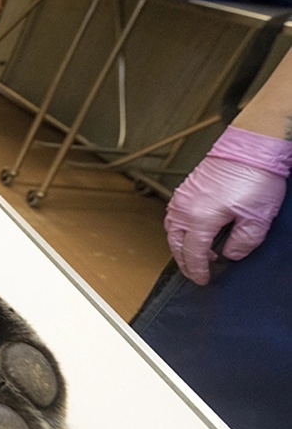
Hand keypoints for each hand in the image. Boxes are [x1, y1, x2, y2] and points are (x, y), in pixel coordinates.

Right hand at [165, 126, 291, 284]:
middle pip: (176, 244)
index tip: (203, 280)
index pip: (193, 254)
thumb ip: (243, 243)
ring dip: (180, 245)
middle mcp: (184, 209)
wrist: (250, 148)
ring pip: (172, 230)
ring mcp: (182, 197)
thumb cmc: (254, 178)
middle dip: (185, 262)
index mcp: (199, 220)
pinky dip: (180, 229)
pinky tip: (194, 231)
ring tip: (197, 253)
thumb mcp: (258, 219)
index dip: (198, 270)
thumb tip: (231, 253)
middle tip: (196, 272)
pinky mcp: (186, 189)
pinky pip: (174, 215)